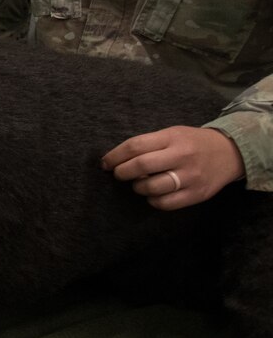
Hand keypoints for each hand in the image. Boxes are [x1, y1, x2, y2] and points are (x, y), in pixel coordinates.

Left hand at [101, 125, 245, 209]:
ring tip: (138, 184)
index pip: (135, 146)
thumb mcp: (172, 134)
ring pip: (152, 187)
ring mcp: (191, 176)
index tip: (106, 163)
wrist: (231, 152)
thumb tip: (116, 160)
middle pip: (141, 166)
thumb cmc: (192, 143)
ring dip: (137, 187)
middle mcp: (182, 156)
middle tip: (119, 174)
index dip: (114, 156)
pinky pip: (166, 203)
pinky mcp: (197, 194)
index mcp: (173, 138)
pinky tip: (153, 194)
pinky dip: (153, 200)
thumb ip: (148, 144)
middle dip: (122, 173)